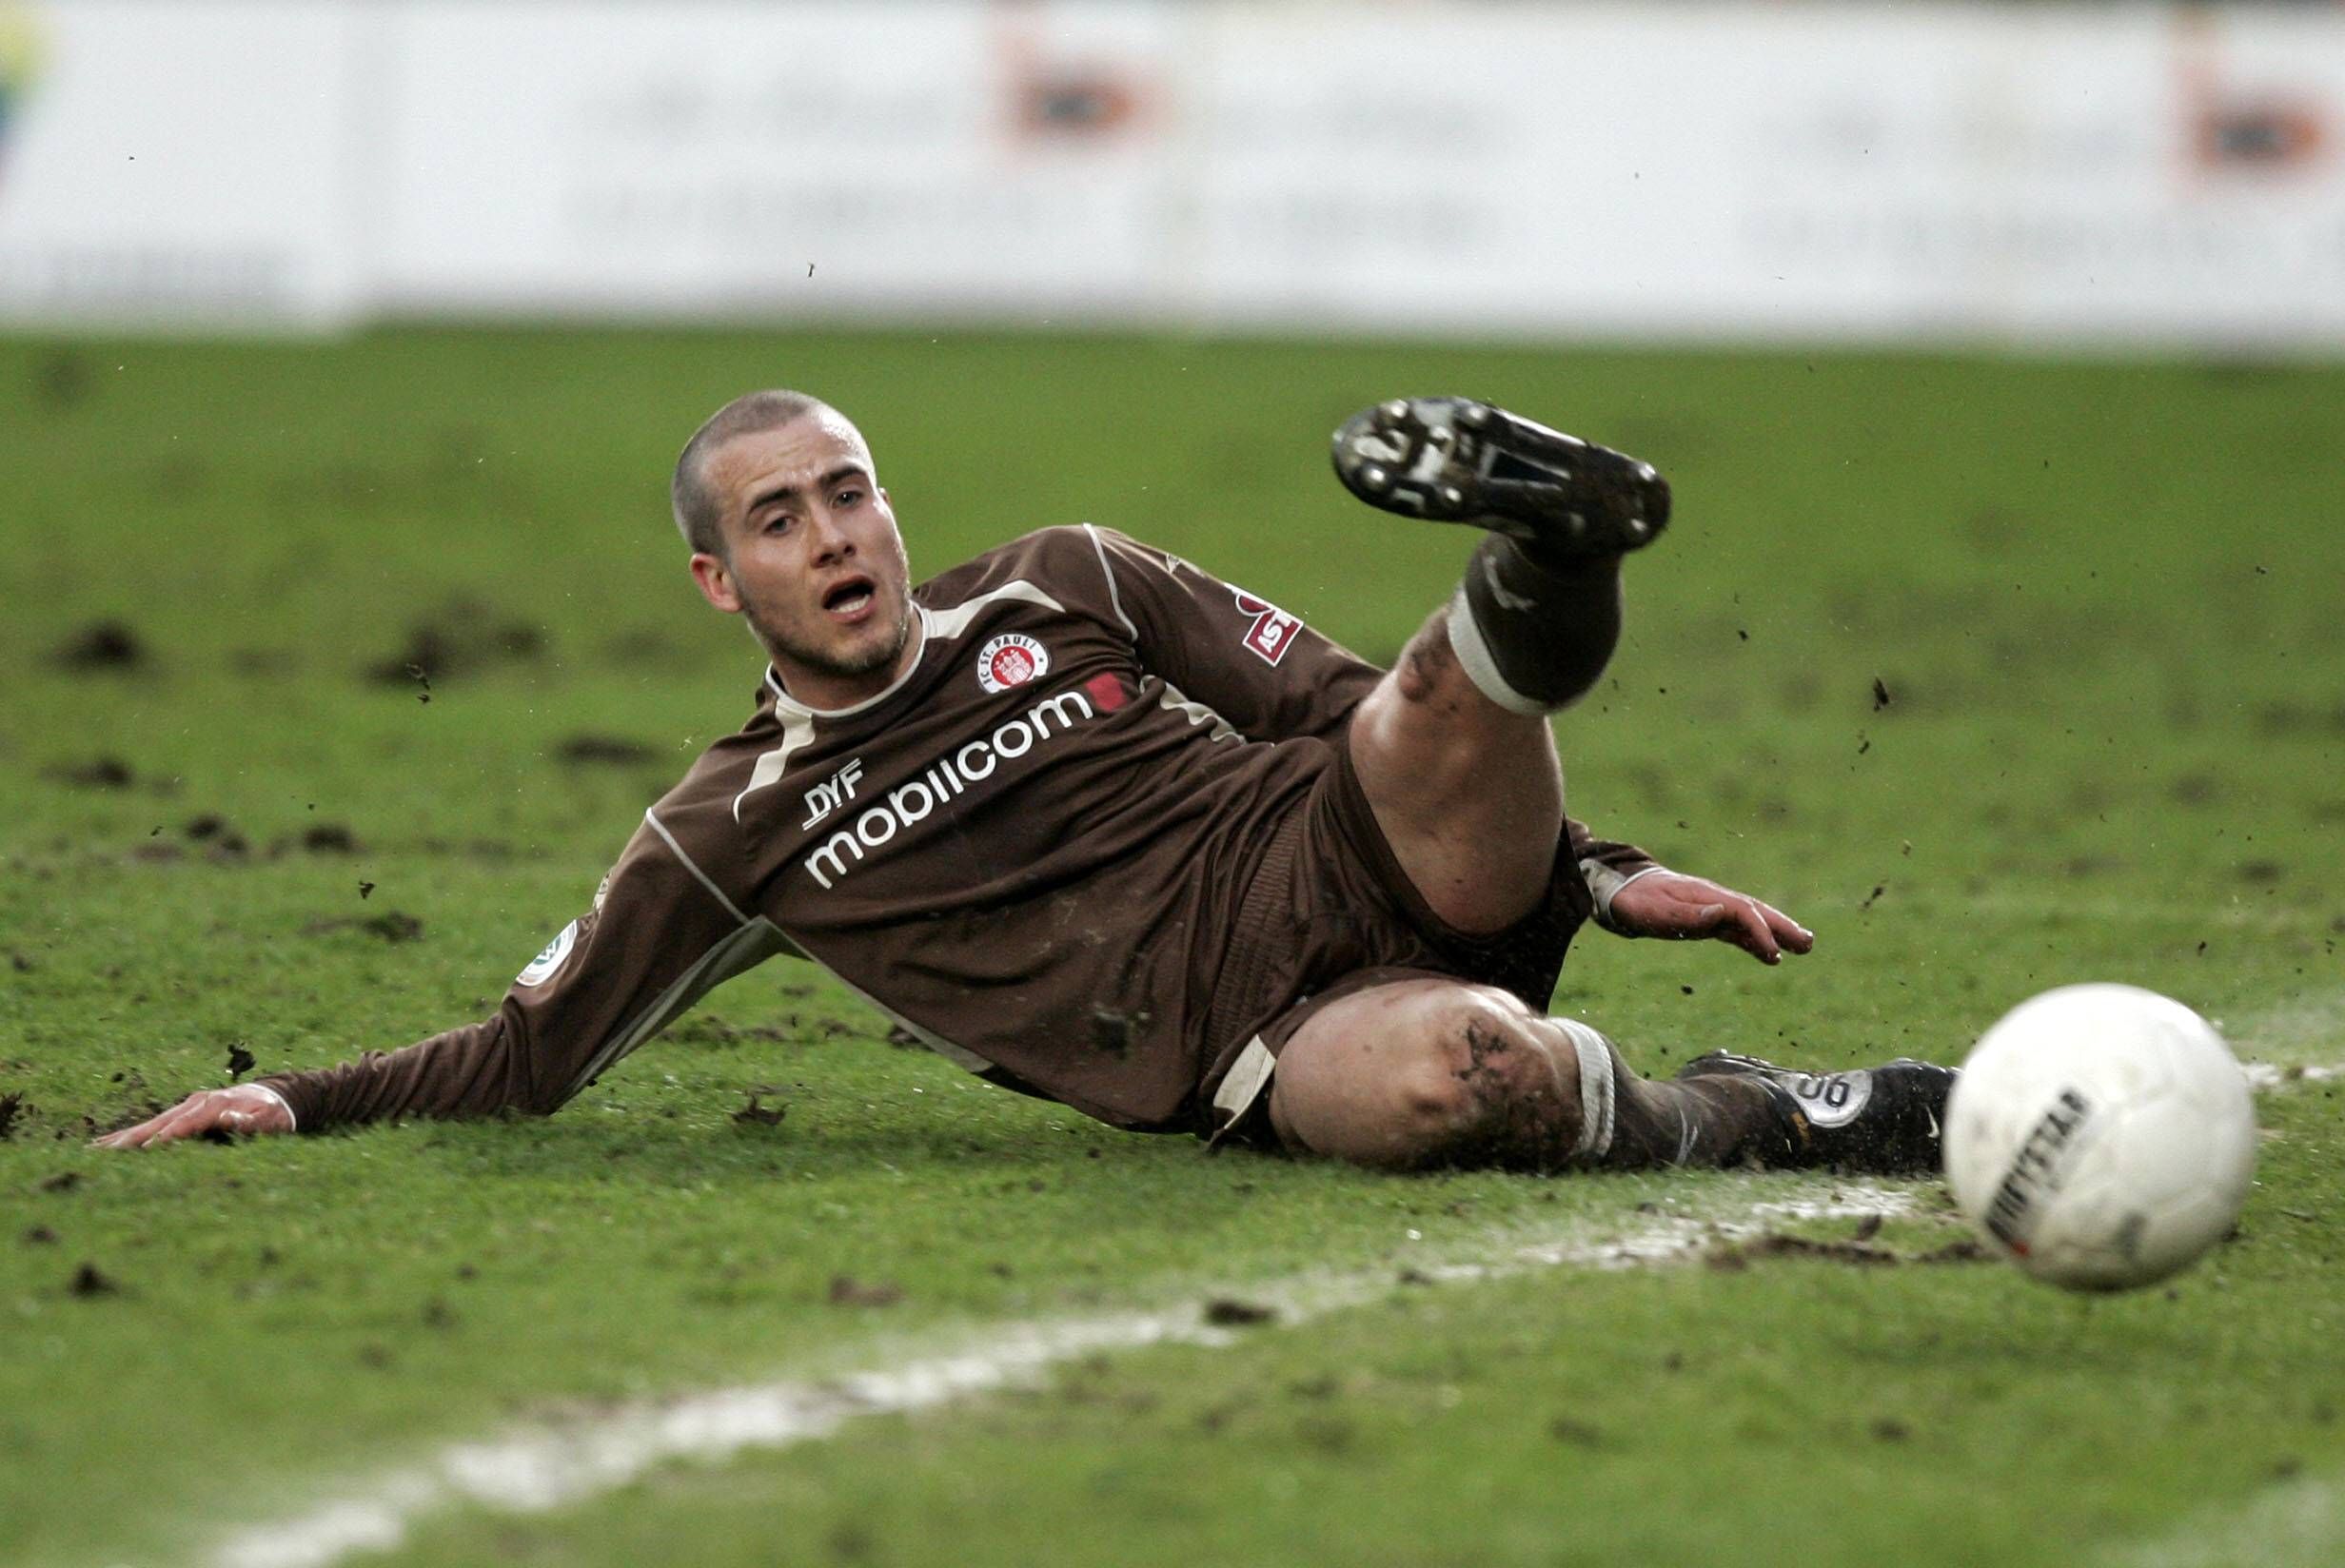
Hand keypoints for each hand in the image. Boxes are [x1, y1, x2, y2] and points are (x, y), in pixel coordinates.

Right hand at [93, 1086, 293, 1148]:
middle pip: (158, 1123)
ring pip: (149, 1123)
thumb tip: (230, 1117)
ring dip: (122, 1137)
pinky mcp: (183, 1111)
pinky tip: (109, 1142)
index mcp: (215, 1105)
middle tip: (101, 1153)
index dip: (166, 1137)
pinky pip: (152, 1124)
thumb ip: (251, 1120)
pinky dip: (130, 1133)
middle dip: (131, 1139)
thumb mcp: (271, 1119)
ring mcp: (187, 1106)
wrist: (275, 1097)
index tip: (145, 1150)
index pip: (185, 1124)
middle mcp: (195, 1103)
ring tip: (93, 1149)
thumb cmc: (275, 1114)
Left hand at [1606, 871, 1813, 964]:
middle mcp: (1714, 899)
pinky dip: (1755, 940)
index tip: (1774, 953)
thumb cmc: (1636, 902)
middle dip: (1782, 927)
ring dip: (1776, 933)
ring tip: (1803, 946)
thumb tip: (1722, 913)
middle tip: (1808, 943)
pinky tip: (1769, 954)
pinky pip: (1737, 930)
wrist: (1621, 891)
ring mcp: (1712, 908)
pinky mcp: (1707, 918)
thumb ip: (1688, 915)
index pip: (1742, 911)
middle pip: (1755, 911)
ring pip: (1751, 920)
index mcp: (1705, 895)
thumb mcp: (1656, 911)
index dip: (1760, 931)